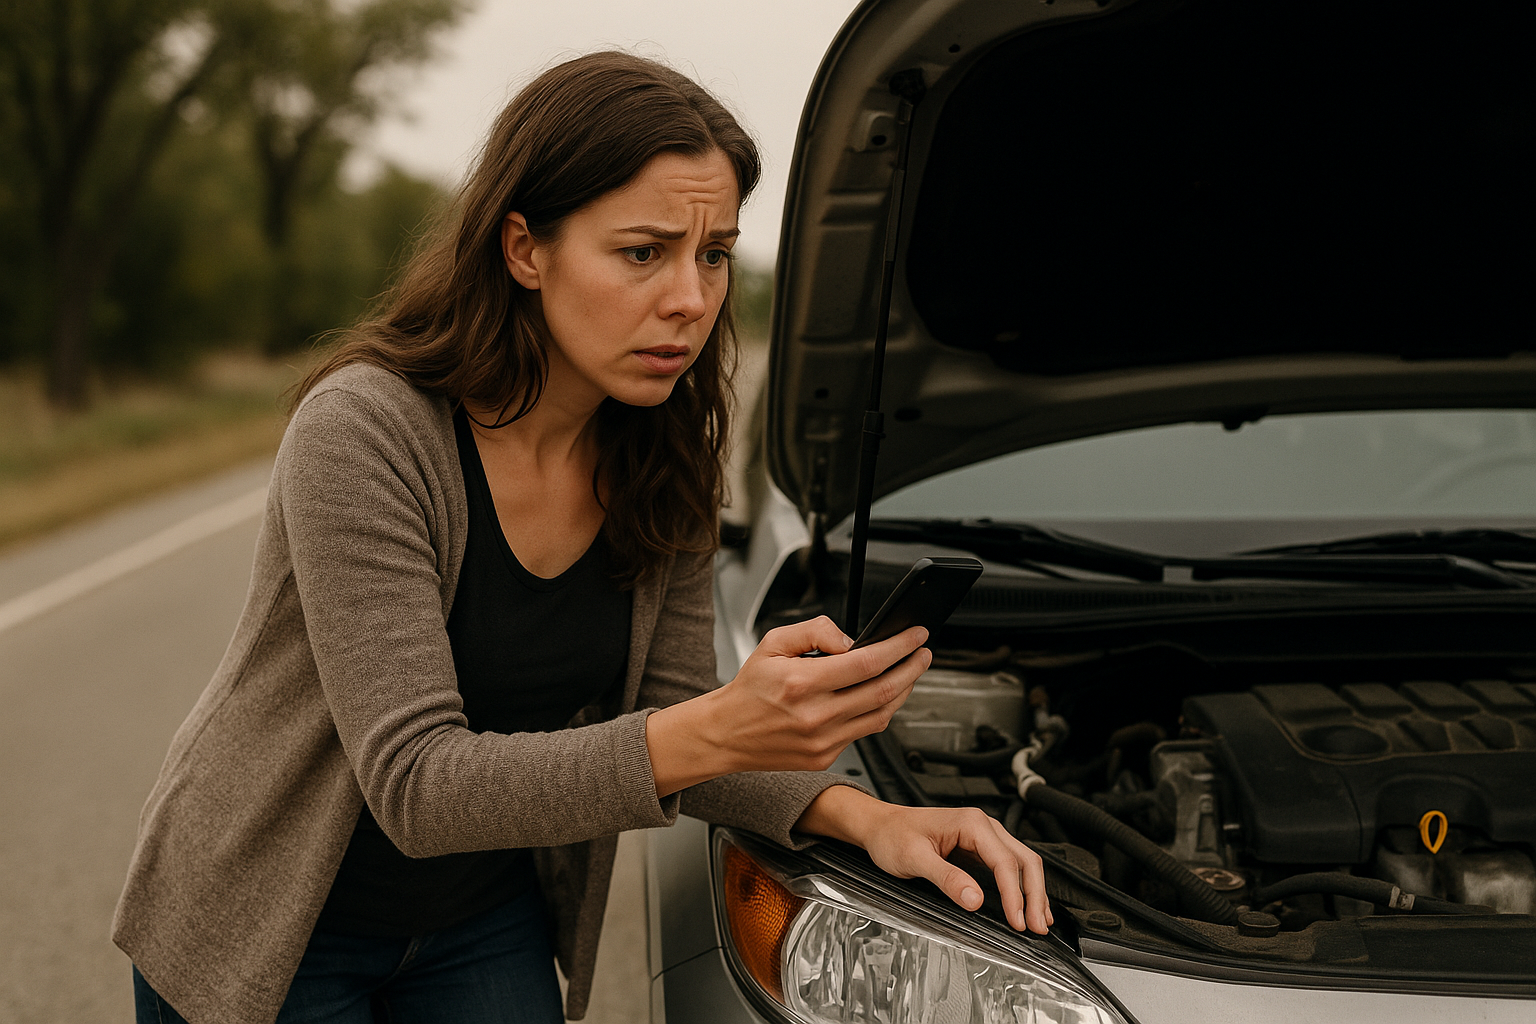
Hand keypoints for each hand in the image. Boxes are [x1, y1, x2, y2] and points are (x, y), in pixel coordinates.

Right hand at [646, 616, 930, 795]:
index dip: (899, 646)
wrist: (726, 733)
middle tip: (923, 653)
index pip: (867, 662)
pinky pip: (864, 732)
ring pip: (881, 715)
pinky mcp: (825, 757)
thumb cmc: (749, 689)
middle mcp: (815, 716)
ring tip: (910, 672)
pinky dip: (880, 711)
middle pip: (884, 690)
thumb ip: (815, 631)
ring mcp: (823, 741)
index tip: (915, 635)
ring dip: (903, 691)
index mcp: (802, 683)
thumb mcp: (773, 642)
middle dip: (913, 668)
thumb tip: (851, 639)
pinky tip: (882, 695)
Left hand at [797, 786, 1052, 934]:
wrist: (879, 825)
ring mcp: (984, 835)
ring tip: (1040, 921)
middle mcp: (983, 825)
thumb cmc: (892, 836)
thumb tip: (975, 899)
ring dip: (1033, 892)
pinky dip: (1022, 885)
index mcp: (971, 823)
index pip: (1004, 862)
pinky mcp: (979, 847)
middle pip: (1023, 860)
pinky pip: (1009, 865)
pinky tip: (1028, 904)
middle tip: (1038, 927)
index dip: (1015, 895)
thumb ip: (946, 878)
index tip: (1018, 921)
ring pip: (1021, 862)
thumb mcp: (914, 859)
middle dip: (1035, 895)